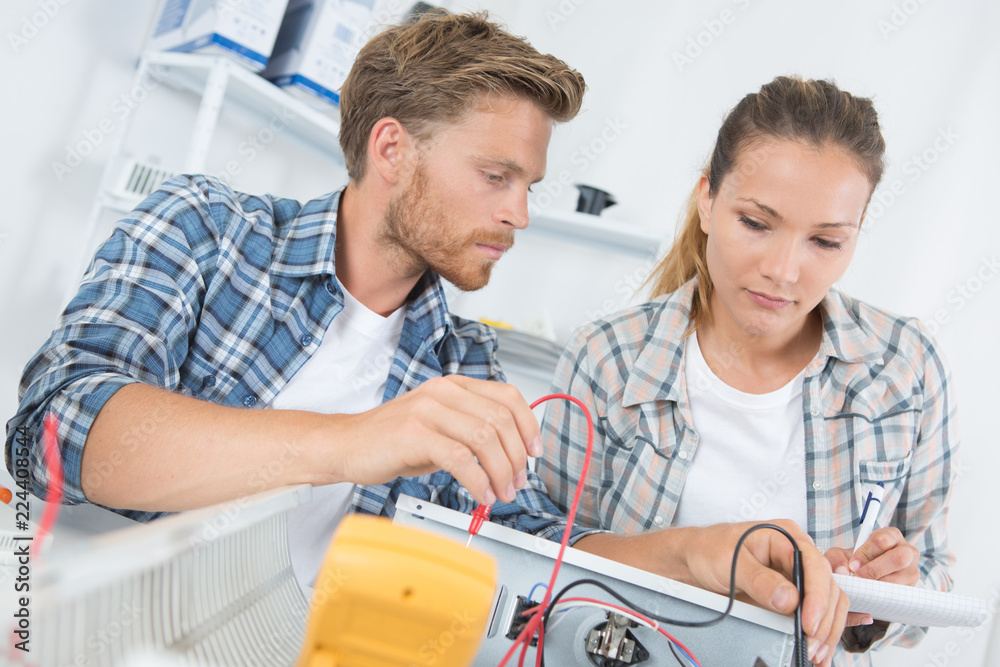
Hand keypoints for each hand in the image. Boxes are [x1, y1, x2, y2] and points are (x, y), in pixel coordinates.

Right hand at [331, 375, 540, 504]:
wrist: (345, 445)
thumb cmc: (390, 440)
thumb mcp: (438, 427)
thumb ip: (470, 431)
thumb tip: (509, 455)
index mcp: (453, 386)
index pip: (507, 396)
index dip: (528, 425)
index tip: (535, 452)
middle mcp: (443, 392)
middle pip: (501, 419)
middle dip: (516, 456)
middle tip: (517, 482)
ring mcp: (428, 410)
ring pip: (485, 437)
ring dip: (501, 472)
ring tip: (501, 493)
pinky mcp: (415, 434)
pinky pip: (461, 458)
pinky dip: (478, 480)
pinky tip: (481, 494)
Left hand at [574, 520, 847, 665]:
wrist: (692, 562)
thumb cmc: (708, 551)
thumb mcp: (729, 561)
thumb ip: (759, 579)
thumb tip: (789, 599)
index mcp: (786, 537)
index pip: (816, 565)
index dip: (818, 596)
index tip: (809, 622)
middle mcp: (796, 555)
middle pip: (829, 587)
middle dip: (825, 619)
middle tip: (812, 645)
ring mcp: (796, 577)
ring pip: (828, 603)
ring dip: (826, 630)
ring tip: (815, 652)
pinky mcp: (792, 596)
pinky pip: (816, 613)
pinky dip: (820, 631)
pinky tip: (818, 647)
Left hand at [825, 527, 919, 625]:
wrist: (866, 579)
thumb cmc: (855, 562)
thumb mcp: (842, 556)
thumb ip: (836, 559)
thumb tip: (842, 570)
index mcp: (891, 536)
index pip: (881, 540)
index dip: (865, 553)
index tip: (853, 566)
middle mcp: (908, 551)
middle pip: (899, 558)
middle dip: (875, 570)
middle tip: (859, 578)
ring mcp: (912, 571)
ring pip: (901, 579)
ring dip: (878, 585)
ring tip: (863, 588)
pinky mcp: (912, 589)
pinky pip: (901, 594)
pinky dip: (884, 596)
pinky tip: (872, 596)